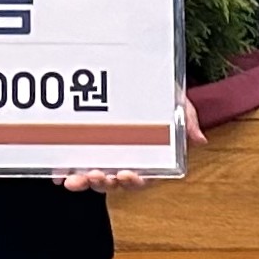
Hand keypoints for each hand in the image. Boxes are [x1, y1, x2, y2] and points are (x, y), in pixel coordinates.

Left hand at [59, 94, 202, 192]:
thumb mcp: (177, 103)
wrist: (139, 75)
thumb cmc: (160, 94)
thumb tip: (199, 140)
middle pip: (113, 183)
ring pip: (91, 178)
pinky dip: (65, 172)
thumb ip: (186, 120)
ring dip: (83, 182)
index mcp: (146, 157)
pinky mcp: (82, 147)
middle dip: (103, 183)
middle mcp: (123, 161)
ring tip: (74, 179)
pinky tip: (58, 173)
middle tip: (96, 175)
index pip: (142, 178)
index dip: (134, 182)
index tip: (126, 174)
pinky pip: (73, 164)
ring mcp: (102, 156)